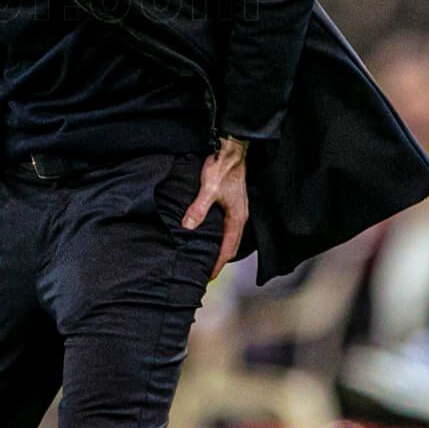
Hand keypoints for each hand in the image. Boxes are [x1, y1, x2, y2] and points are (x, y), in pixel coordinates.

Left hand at [180, 135, 250, 280]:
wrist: (231, 150)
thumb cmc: (222, 168)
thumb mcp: (208, 189)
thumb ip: (199, 209)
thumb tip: (188, 226)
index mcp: (236, 218)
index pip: (228, 249)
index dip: (218, 264)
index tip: (209, 277)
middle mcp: (240, 217)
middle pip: (231, 246)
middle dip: (221, 261)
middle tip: (207, 272)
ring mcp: (238, 210)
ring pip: (231, 237)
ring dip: (221, 249)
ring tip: (208, 258)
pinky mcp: (233, 203)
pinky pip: (229, 227)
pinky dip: (221, 237)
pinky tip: (211, 236)